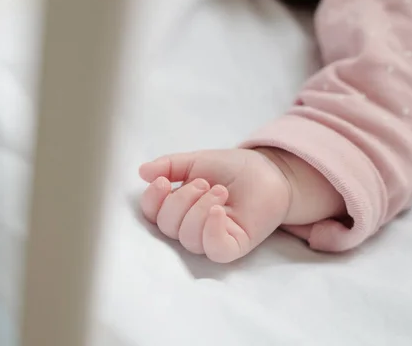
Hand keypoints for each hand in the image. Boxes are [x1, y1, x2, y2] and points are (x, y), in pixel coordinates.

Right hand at [139, 149, 292, 262]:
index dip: (153, 200)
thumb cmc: (232, 168)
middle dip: (181, 200)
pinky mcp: (233, 246)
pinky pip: (213, 249)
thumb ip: (169, 166)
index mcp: (178, 206)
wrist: (268, 171)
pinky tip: (219, 211)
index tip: (162, 181)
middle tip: (204, 182)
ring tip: (219, 190)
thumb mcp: (195, 161)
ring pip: (188, 238)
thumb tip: (142, 172)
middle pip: (167, 226)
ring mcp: (211, 238)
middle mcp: (191, 225)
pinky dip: (211, 230)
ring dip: (200, 210)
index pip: (153, 213)